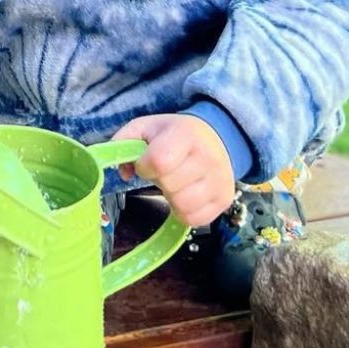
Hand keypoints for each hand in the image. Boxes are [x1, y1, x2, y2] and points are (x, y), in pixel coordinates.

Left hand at [112, 112, 235, 228]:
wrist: (215, 138)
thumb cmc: (174, 135)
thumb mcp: (145, 127)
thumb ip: (123, 142)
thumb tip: (124, 173)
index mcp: (186, 134)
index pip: (160, 161)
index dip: (144, 167)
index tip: (145, 164)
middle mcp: (208, 157)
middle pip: (170, 186)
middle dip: (158, 181)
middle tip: (163, 173)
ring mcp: (219, 180)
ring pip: (183, 206)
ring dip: (171, 198)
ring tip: (174, 184)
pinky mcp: (224, 200)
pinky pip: (195, 220)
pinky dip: (184, 212)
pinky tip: (184, 195)